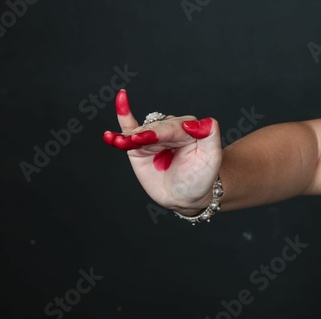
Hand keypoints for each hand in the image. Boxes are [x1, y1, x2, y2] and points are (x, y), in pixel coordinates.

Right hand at [103, 89, 222, 213]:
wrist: (188, 195)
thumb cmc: (202, 176)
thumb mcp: (211, 157)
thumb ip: (210, 135)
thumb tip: (198, 122)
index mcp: (189, 128)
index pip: (172, 128)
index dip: (160, 133)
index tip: (150, 137)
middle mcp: (170, 129)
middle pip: (154, 128)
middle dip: (144, 135)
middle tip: (134, 141)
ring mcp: (154, 137)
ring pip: (139, 132)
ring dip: (128, 136)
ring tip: (119, 141)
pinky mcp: (140, 147)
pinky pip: (129, 131)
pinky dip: (119, 127)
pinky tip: (109, 132)